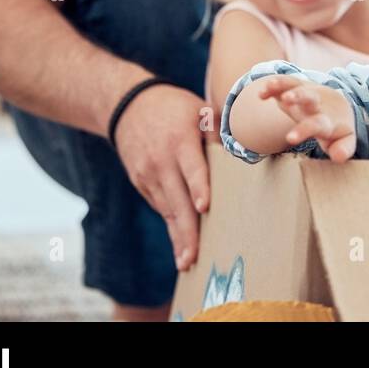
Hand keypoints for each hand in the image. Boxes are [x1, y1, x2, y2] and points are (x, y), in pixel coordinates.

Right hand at [113, 83, 210, 271]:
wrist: (128, 106)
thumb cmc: (174, 107)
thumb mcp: (198, 109)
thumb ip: (218, 130)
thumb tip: (240, 150)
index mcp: (179, 140)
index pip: (191, 168)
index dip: (198, 188)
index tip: (205, 208)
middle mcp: (161, 161)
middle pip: (176, 199)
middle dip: (186, 230)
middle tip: (194, 257)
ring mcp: (147, 174)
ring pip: (166, 209)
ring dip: (177, 235)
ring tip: (187, 261)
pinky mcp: (140, 182)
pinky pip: (159, 205)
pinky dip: (170, 223)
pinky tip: (180, 242)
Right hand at [256, 76, 356, 162]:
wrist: (338, 104)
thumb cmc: (336, 127)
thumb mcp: (344, 140)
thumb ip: (343, 149)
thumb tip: (338, 157)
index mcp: (327, 120)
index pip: (317, 124)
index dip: (304, 130)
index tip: (289, 138)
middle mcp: (317, 104)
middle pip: (310, 97)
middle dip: (299, 96)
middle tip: (286, 98)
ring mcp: (306, 93)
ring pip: (296, 85)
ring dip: (283, 84)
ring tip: (269, 86)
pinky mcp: (296, 87)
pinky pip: (285, 82)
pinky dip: (274, 85)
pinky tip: (262, 93)